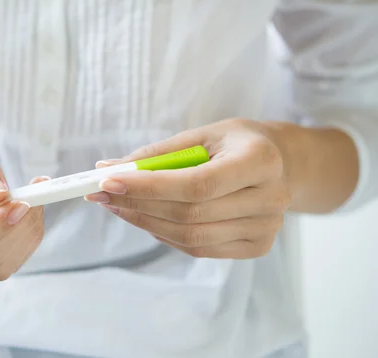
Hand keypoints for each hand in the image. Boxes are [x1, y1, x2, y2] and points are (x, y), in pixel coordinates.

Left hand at [85, 118, 292, 258]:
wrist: (281, 163)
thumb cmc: (236, 144)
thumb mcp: (202, 135)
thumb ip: (158, 154)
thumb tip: (109, 168)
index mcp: (260, 160)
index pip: (197, 184)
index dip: (149, 187)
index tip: (108, 181)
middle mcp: (270, 199)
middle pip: (190, 215)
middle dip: (137, 205)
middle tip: (101, 194)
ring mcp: (266, 228)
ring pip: (191, 237)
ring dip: (145, 222)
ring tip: (117, 205)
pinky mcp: (258, 246)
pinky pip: (199, 248)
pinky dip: (166, 234)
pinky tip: (147, 218)